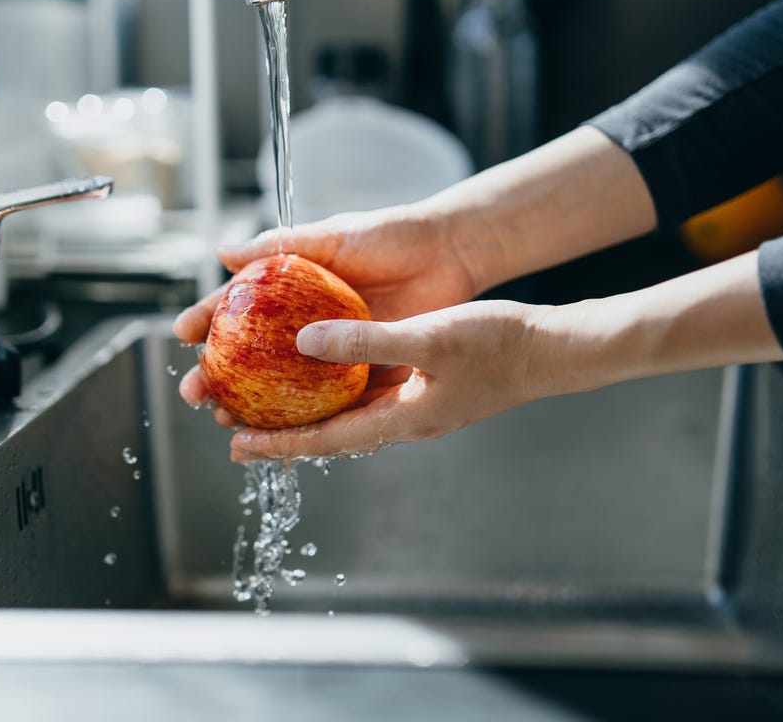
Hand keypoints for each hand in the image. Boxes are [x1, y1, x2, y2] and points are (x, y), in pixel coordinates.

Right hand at [174, 206, 481, 425]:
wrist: (451, 252)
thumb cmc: (392, 235)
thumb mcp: (334, 236)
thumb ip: (282, 246)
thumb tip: (222, 252)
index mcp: (294, 287)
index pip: (240, 306)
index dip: (208, 320)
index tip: (181, 336)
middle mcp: (309, 321)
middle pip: (254, 354)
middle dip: (220, 376)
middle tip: (196, 393)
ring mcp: (337, 347)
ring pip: (286, 384)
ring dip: (254, 405)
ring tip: (227, 419)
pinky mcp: (367, 366)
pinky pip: (331, 397)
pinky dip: (306, 416)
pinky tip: (282, 432)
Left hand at [227, 300, 547, 461]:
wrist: (549, 350)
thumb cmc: (497, 346)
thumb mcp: (428, 337)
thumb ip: (366, 342)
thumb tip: (304, 343)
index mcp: (402, 419)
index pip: (326, 441)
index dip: (278, 445)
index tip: (235, 445)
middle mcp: (403, 421)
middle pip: (329, 433)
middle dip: (281, 432)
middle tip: (232, 423)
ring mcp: (416, 407)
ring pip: (347, 415)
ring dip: (305, 410)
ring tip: (265, 401)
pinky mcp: (425, 388)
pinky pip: (368, 396)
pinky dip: (336, 389)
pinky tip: (321, 370)